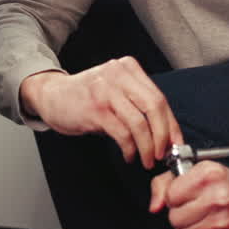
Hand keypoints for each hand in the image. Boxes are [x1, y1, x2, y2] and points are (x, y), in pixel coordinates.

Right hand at [20, 59, 182, 168]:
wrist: (51, 95)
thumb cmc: (86, 97)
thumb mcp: (115, 91)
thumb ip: (137, 104)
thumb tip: (165, 133)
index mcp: (128, 68)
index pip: (159, 97)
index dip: (171, 124)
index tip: (176, 143)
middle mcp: (118, 75)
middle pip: (154, 107)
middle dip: (163, 136)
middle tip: (162, 154)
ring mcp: (106, 91)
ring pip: (139, 123)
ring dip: (146, 147)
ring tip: (145, 159)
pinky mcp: (95, 109)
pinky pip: (122, 133)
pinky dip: (129, 148)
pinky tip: (128, 154)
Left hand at [149, 163, 228, 228]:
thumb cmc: (221, 183)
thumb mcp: (193, 171)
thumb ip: (164, 183)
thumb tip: (155, 206)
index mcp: (208, 176)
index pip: (171, 195)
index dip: (174, 195)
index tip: (184, 193)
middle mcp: (217, 198)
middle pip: (175, 217)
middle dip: (179, 212)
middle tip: (192, 205)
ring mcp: (221, 221)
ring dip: (187, 226)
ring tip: (200, 215)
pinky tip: (207, 225)